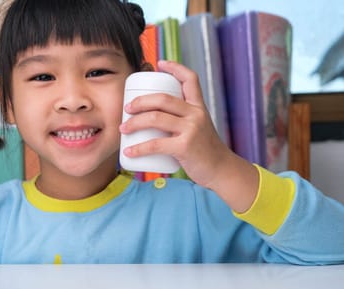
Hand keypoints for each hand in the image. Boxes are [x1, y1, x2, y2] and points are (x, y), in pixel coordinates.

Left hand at [119, 60, 257, 211]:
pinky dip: (138, 148)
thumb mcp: (198, 128)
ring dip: (134, 123)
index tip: (160, 63)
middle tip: (127, 108)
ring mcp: (191, 129)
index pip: (190, 79)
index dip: (175, 67)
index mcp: (199, 107)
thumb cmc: (204, 151)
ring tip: (123, 129)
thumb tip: (154, 118)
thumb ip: (182, 120)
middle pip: (163, 98)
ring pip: (155, 118)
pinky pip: (155, 144)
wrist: (220, 170)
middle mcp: (196, 114)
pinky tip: (129, 152)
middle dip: (140, 101)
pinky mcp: (185, 147)